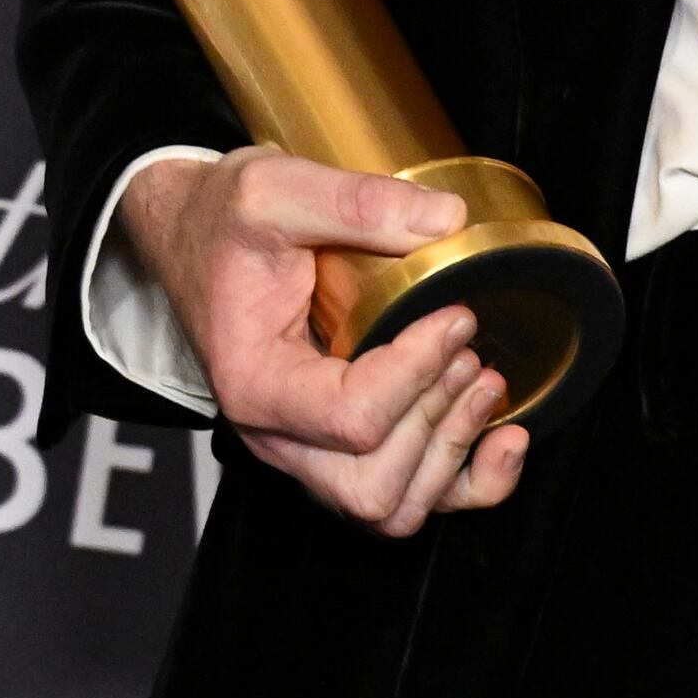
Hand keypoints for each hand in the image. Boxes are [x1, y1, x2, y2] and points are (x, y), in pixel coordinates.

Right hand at [116, 147, 528, 533]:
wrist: (194, 235)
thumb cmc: (222, 222)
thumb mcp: (271, 190)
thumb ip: (356, 202)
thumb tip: (447, 220)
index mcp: (256, 384)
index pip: (353, 418)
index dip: (419, 372)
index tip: (452, 316)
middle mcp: (278, 436)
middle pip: (373, 485)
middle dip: (438, 422)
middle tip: (466, 352)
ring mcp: (309, 450)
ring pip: (392, 507)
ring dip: (452, 453)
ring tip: (483, 380)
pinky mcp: (341, 445)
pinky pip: (407, 499)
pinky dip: (466, 484)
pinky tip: (504, 438)